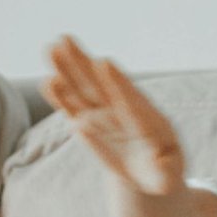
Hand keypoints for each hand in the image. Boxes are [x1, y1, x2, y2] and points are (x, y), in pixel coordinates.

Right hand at [43, 36, 184, 195]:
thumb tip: (164, 167)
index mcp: (148, 121)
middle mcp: (124, 112)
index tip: (105, 62)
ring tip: (52, 48)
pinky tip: (48, 82)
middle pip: (101, 86)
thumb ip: (166, 172)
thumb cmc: (162, 173)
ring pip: (83, 91)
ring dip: (67, 70)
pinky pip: (73, 108)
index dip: (118, 83)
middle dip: (84, 64)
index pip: (131, 101)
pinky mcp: (88, 123)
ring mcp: (104, 115)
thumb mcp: (169, 177)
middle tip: (66, 39)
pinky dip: (60, 97)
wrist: (147, 169)